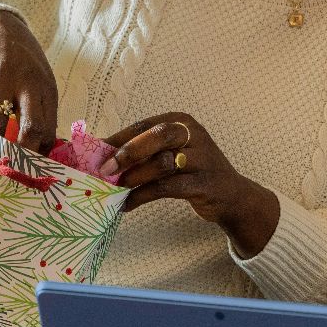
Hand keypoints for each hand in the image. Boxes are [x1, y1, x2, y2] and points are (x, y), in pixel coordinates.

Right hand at [0, 11, 57, 150]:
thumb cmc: (23, 64)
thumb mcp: (41, 82)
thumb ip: (42, 113)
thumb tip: (43, 151)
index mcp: (46, 87)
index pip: (48, 129)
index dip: (39, 152)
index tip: (31, 165)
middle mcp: (26, 80)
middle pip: (29, 127)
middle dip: (21, 152)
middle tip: (11, 162)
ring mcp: (0, 74)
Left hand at [101, 112, 280, 256]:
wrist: (231, 196)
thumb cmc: (193, 172)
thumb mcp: (173, 153)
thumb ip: (145, 152)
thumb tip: (102, 157)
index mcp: (182, 121)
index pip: (145, 124)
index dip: (119, 138)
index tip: (96, 153)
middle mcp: (194, 135)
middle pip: (159, 136)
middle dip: (128, 152)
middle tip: (105, 169)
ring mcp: (202, 158)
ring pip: (164, 162)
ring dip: (135, 176)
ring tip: (117, 188)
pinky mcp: (204, 183)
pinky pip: (168, 188)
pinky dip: (143, 196)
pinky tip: (128, 204)